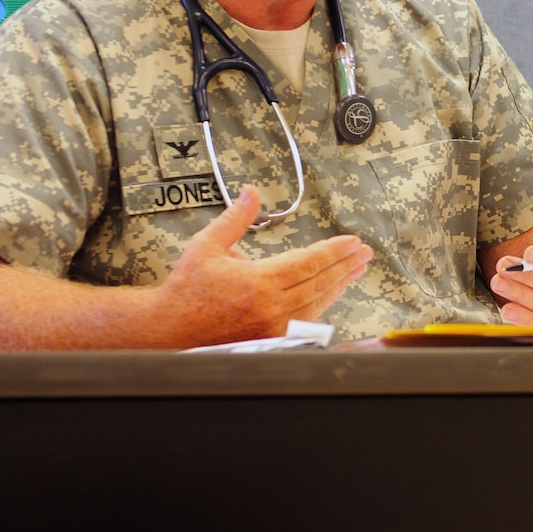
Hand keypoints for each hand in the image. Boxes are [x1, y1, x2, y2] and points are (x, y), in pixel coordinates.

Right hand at [158, 185, 372, 343]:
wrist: (168, 328)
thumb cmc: (187, 287)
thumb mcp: (206, 245)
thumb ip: (234, 218)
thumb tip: (250, 192)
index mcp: (258, 282)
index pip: (308, 263)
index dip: (334, 251)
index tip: (352, 242)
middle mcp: (270, 307)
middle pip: (319, 282)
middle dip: (345, 265)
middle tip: (364, 253)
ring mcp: (272, 327)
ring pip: (317, 303)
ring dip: (339, 284)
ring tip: (356, 269)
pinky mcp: (271, 339)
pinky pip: (306, 320)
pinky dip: (323, 304)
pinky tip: (333, 293)